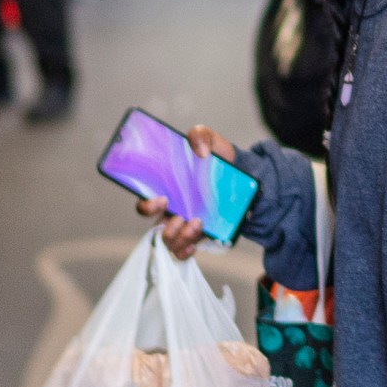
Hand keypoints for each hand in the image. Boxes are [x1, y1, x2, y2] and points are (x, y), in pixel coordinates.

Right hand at [134, 125, 238, 259]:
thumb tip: (199, 151)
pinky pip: (184, 251)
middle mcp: (170, 210)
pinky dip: (185, 251)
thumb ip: (200, 135)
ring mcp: (184, 224)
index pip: (145, 203)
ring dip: (180, 238)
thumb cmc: (216, 157)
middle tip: (181, 218)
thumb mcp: (209, 139)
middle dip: (165, 228)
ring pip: (170, 241)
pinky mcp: (199, 234)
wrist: (242, 173)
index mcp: (165, 189)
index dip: (146, 205)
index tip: (161, 199)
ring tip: (198, 223)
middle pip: (155, 228)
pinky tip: (195, 246)